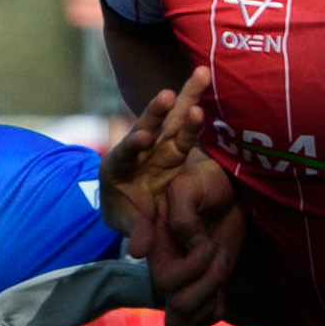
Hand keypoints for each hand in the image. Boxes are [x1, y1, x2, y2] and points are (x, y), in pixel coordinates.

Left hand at [98, 66, 211, 221]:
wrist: (135, 205)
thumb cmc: (128, 214)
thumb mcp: (129, 225)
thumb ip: (137, 233)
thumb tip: (142, 251)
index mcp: (117, 167)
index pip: (124, 154)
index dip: (133, 145)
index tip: (143, 138)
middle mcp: (139, 149)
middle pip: (147, 126)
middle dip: (156, 112)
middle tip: (166, 95)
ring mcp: (159, 144)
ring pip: (172, 118)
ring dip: (186, 97)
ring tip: (200, 74)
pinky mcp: (176, 145)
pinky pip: (188, 124)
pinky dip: (196, 103)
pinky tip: (206, 78)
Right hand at [149, 162, 249, 325]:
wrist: (225, 190)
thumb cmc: (204, 183)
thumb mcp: (188, 187)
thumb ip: (182, 215)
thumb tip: (190, 244)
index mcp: (158, 249)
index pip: (165, 281)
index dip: (191, 269)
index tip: (208, 243)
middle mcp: (167, 270)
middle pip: (177, 308)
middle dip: (206, 284)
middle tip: (219, 254)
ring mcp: (186, 283)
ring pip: (185, 321)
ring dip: (210, 298)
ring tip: (222, 266)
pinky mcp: (205, 288)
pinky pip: (204, 319)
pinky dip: (216, 308)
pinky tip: (224, 282)